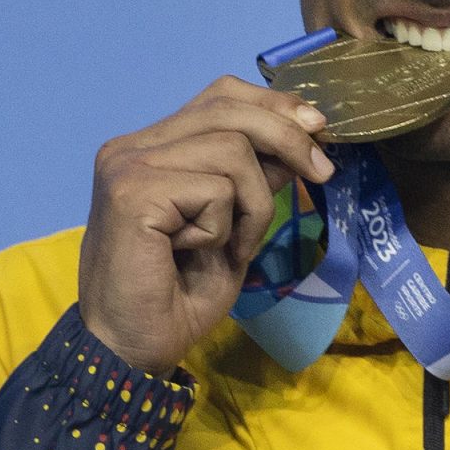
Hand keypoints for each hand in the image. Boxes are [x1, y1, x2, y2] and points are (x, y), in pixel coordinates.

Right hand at [78, 75, 332, 375]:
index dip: (272, 103)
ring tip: (231, 247)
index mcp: (150, 147)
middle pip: (227, 108)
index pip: (219, 96)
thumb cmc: (178, 297)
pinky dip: (227, 227)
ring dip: (253, 206)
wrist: (132, 353)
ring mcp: (126, 166)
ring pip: (231, 150)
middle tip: (323, 172)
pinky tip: (199, 254)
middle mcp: (131, 147)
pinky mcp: (132, 192)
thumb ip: (253, 177)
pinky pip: (216, 190)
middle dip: (287, 136)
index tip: (317, 126)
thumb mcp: (233, 225)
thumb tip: (300, 133)